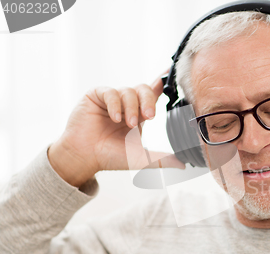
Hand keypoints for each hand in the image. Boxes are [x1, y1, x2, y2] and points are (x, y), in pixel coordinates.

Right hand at [48, 74, 184, 186]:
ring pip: (128, 91)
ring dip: (131, 107)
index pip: (154, 93)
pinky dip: (115, 104)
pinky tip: (115, 118)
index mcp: (140, 114)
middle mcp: (127, 104)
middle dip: (148, 101)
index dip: (163, 82)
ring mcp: (111, 98)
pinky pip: (110, 92)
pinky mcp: (96, 96)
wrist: (85, 157)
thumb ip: (163, 159)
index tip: (171, 73)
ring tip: (128, 124)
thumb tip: (184, 165)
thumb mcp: (143, 158)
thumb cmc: (111, 157)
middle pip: (144, 89)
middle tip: (149, 116)